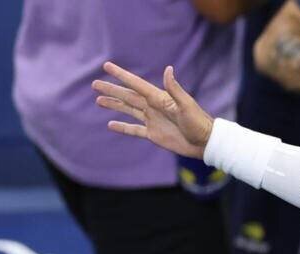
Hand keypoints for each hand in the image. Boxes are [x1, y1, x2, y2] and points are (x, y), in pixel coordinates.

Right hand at [93, 63, 213, 158]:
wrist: (205, 142)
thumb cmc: (198, 122)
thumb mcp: (186, 105)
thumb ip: (174, 89)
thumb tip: (168, 69)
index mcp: (159, 98)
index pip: (135, 84)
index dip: (121, 75)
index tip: (106, 66)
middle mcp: (153, 107)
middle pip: (127, 96)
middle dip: (111, 90)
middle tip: (94, 84)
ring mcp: (152, 120)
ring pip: (128, 110)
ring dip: (114, 105)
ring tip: (98, 100)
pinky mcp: (153, 134)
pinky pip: (134, 129)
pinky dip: (122, 127)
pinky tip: (110, 124)